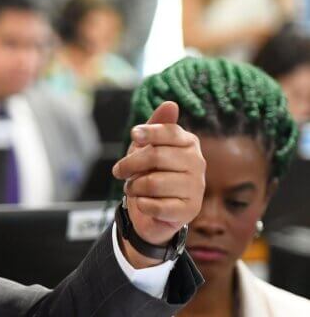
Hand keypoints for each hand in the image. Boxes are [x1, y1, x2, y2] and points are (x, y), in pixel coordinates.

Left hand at [112, 101, 205, 266]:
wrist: (154, 213)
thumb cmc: (151, 174)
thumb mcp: (147, 149)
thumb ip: (156, 127)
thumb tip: (170, 104)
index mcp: (189, 144)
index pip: (170, 132)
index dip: (150, 132)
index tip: (134, 134)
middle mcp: (197, 163)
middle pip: (155, 156)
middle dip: (130, 164)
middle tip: (119, 171)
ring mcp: (196, 188)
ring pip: (152, 183)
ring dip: (134, 187)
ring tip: (134, 188)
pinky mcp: (188, 210)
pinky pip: (156, 205)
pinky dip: (141, 204)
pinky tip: (143, 203)